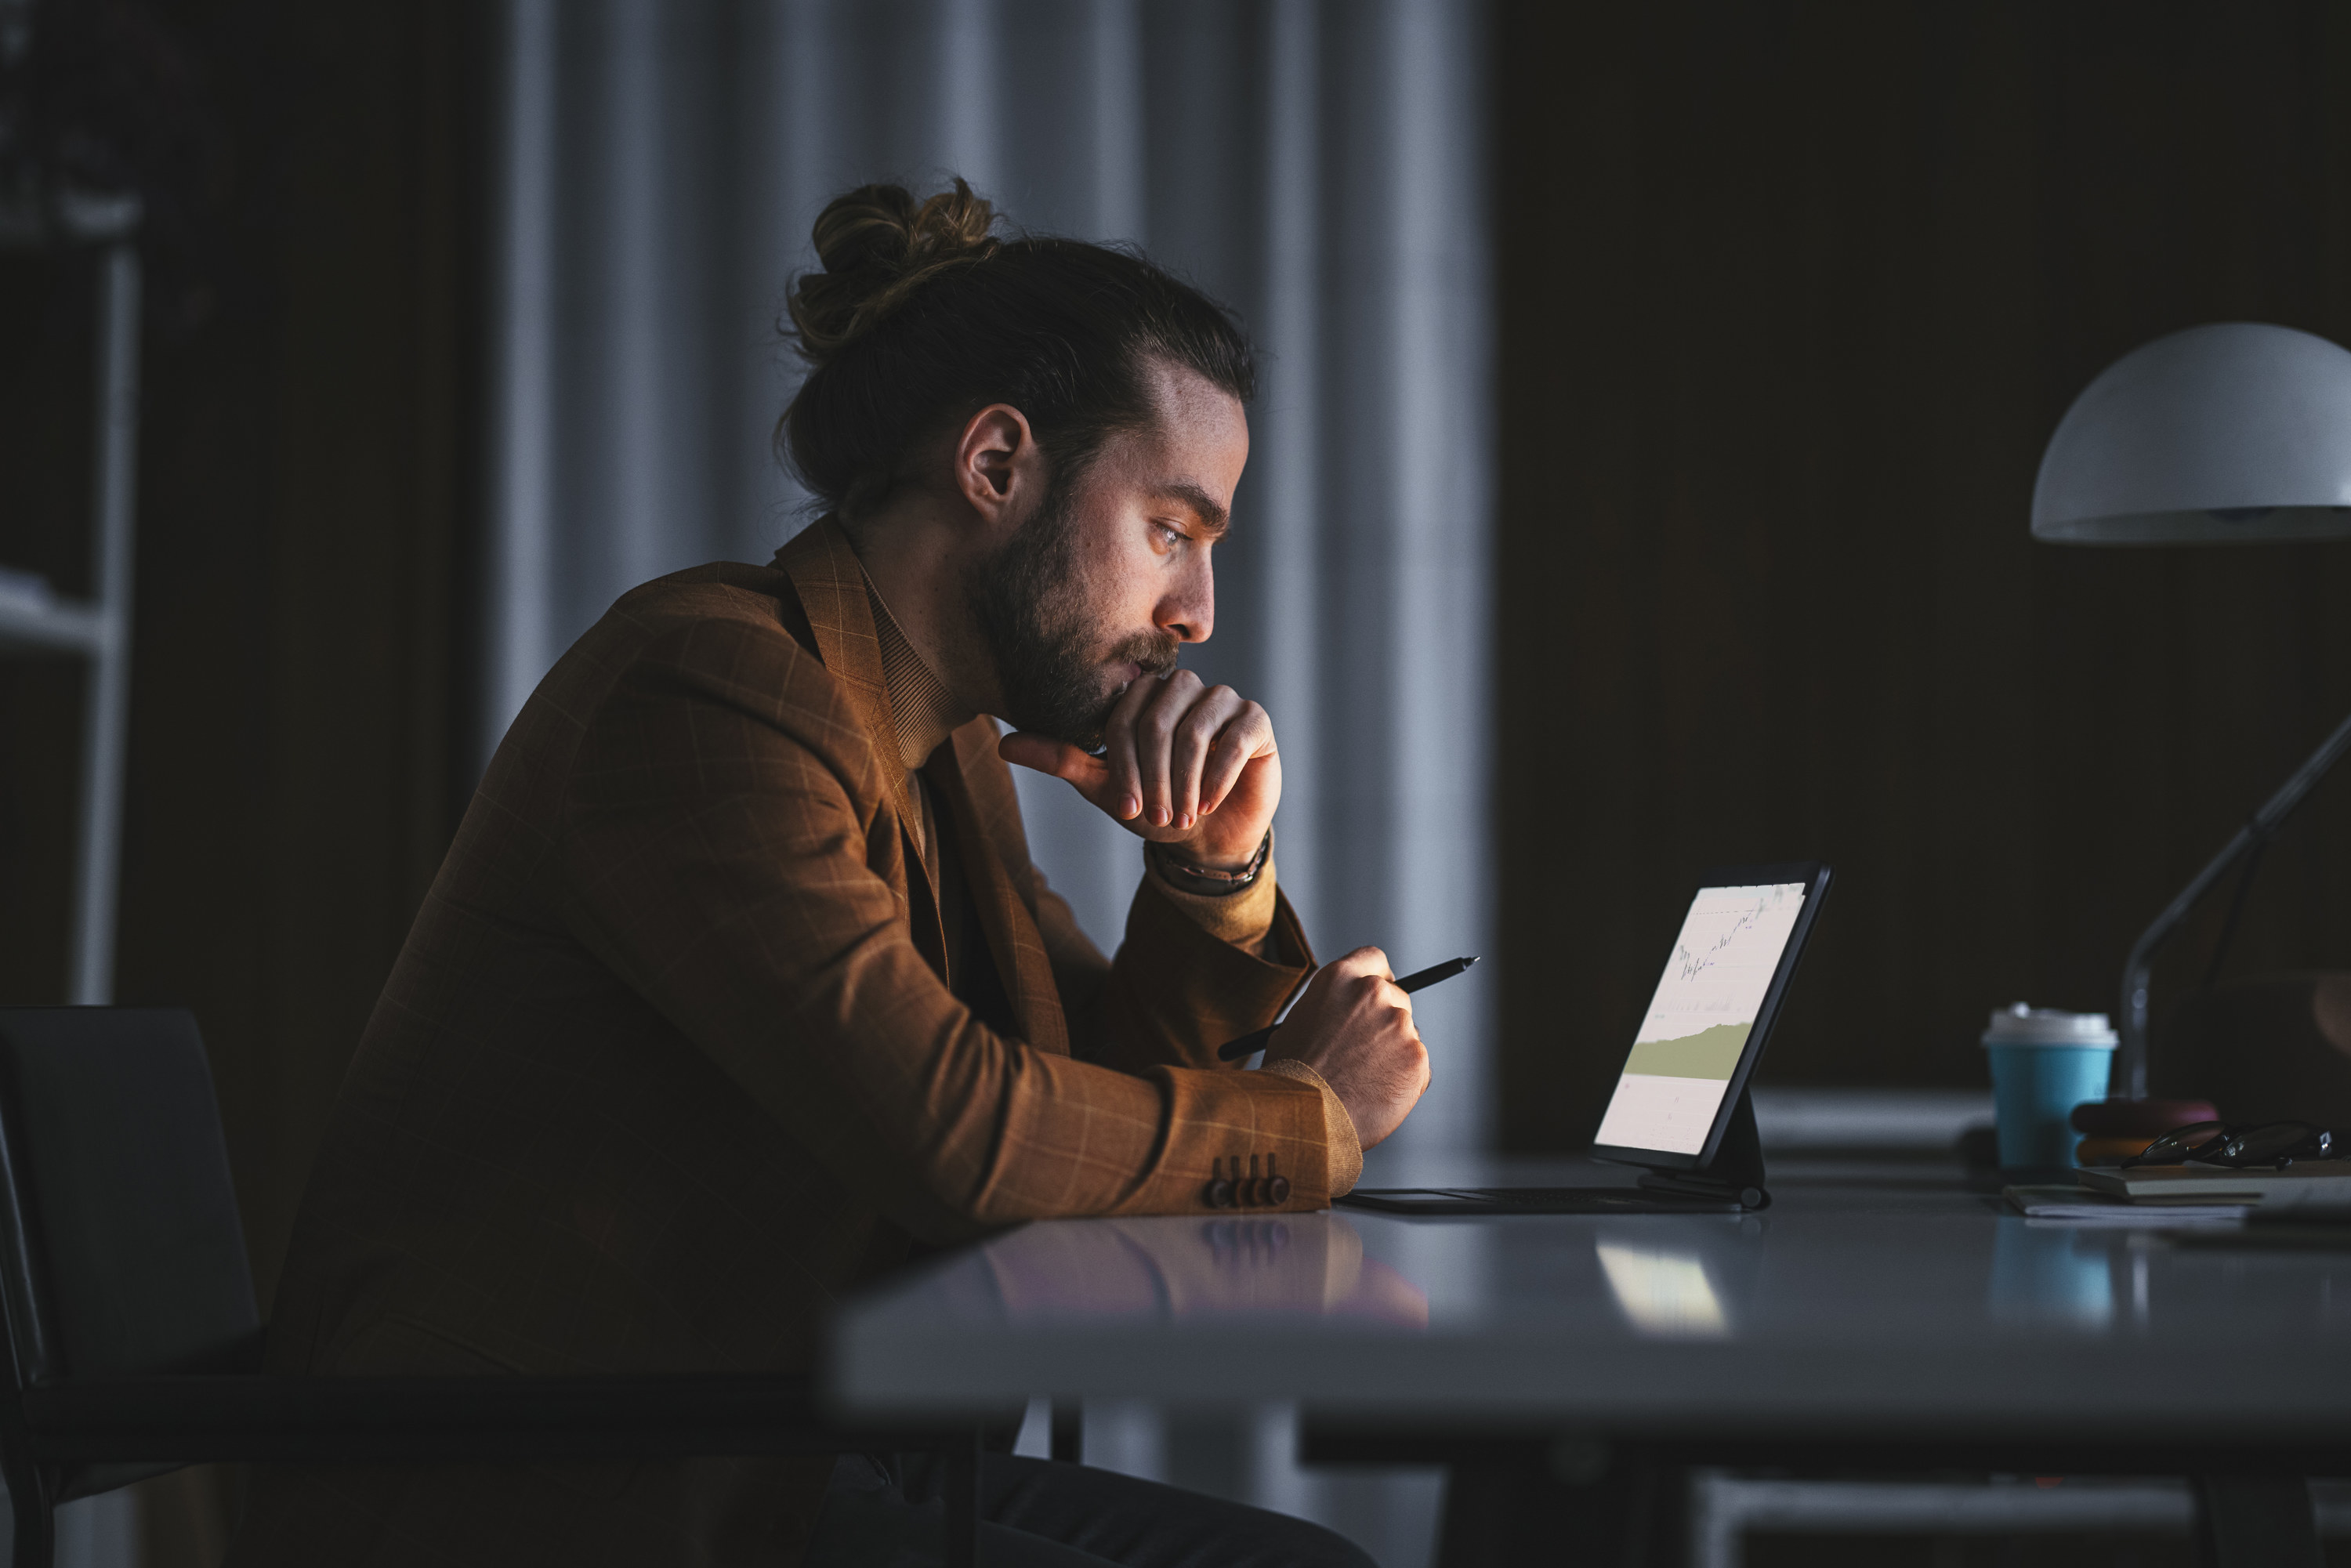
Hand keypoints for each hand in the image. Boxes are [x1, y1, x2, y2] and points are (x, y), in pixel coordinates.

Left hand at [998, 670, 1279, 867]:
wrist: (1209, 836)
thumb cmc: (1155, 805)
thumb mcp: (1105, 787)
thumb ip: (1061, 759)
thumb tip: (1004, 745)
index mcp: (1143, 696)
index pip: (1124, 717)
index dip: (1123, 766)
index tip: (1125, 809)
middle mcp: (1182, 687)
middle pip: (1158, 720)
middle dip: (1153, 776)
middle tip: (1157, 816)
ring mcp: (1222, 700)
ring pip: (1195, 729)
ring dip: (1184, 780)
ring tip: (1183, 815)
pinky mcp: (1256, 721)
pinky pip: (1235, 738)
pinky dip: (1218, 776)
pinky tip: (1208, 803)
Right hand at [1262, 947, 1428, 1148]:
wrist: (1305, 1117)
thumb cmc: (1291, 1077)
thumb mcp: (1297, 1024)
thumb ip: (1328, 1009)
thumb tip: (1343, 1016)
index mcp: (1340, 978)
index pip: (1374, 959)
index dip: (1376, 978)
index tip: (1377, 995)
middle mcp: (1373, 993)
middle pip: (1396, 997)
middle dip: (1385, 1021)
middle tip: (1367, 1051)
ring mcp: (1399, 1024)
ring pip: (1406, 1034)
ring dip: (1393, 1052)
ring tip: (1362, 1081)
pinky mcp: (1417, 1057)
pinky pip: (1416, 1065)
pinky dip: (1403, 1080)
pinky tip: (1376, 1095)